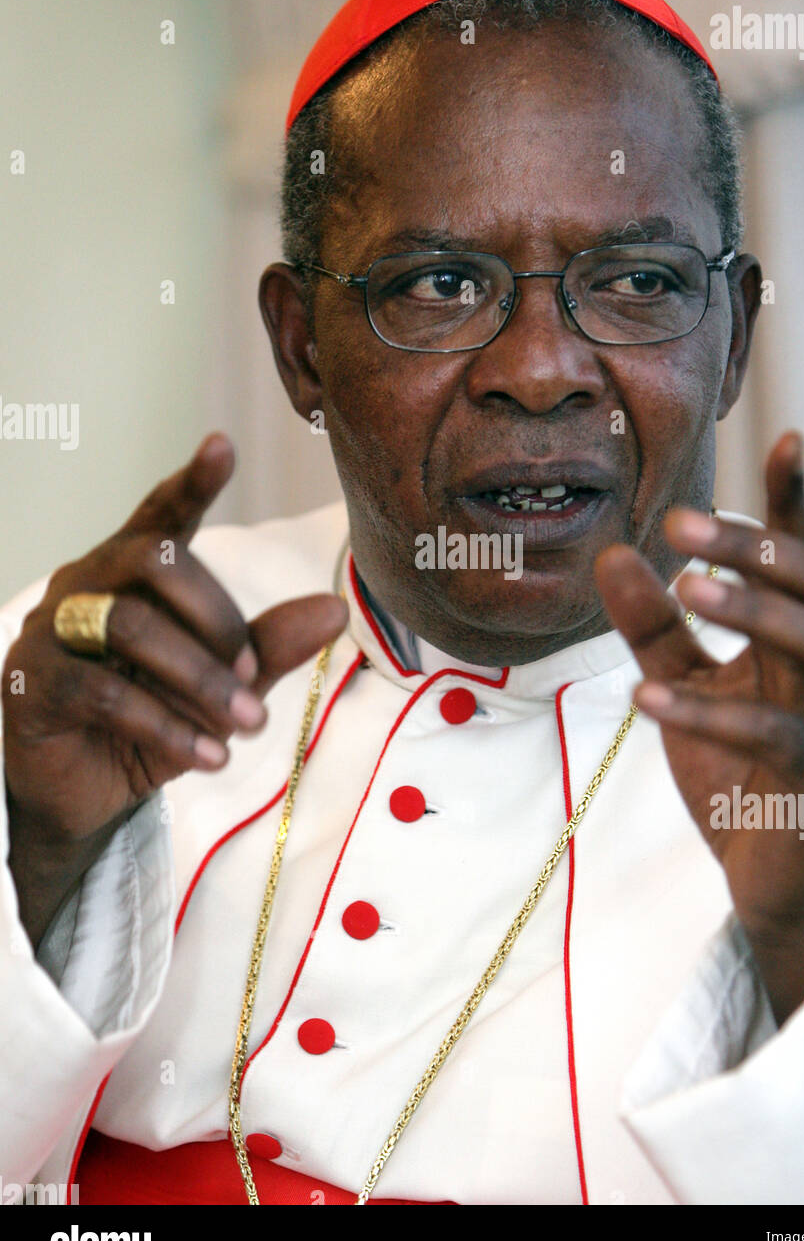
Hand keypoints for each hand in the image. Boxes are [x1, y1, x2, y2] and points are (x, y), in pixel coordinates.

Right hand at [3, 433, 346, 944]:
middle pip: (158, 564)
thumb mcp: (221, 686)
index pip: (161, 514)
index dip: (191, 481)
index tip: (222, 446)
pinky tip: (209, 757)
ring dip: (202, 680)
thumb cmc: (154, 720)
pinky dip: (167, 726)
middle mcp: (88, 584)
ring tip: (245, 726)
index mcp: (131, 570)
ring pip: (132, 626)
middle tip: (254, 680)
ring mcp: (52, 630)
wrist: (87, 794)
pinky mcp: (31, 684)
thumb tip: (335, 610)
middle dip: (221, 621)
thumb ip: (269, 645)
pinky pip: (103, 692)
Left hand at [595, 432, 803, 1021]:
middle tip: (688, 520)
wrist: (775, 876)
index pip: (801, 560)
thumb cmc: (738, 769)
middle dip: (757, 547)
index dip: (795, 502)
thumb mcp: (685, 684)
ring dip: (753, 610)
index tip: (785, 438)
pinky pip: (773, 737)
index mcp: (797, 641)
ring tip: (688, 584)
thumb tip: (612, 550)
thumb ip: (654, 625)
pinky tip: (646, 697)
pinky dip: (710, 712)